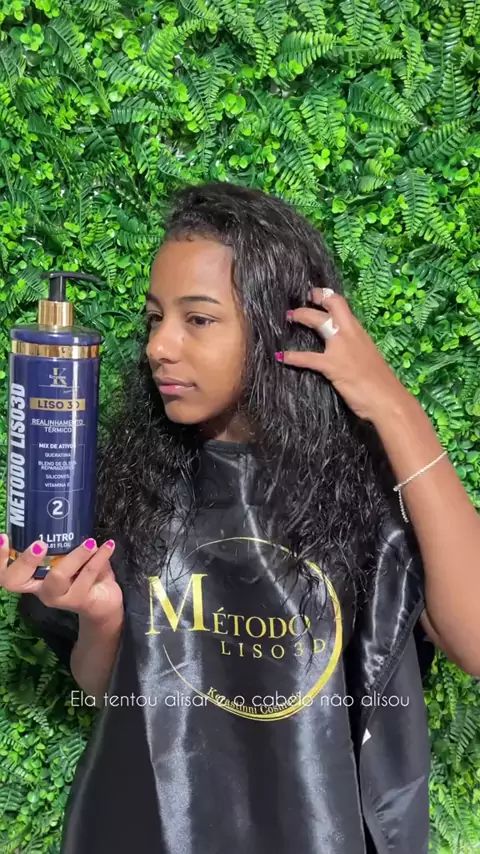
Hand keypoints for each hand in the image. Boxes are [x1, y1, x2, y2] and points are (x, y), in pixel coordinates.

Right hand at [0, 536, 123, 625]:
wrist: (105, 603)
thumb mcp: (69, 556)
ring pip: (58, 576)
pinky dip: (99, 557)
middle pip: (17, 581)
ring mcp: (58, 597)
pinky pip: (87, 575)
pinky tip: (108, 545)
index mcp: (32, 577)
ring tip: (90, 541)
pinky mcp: (79, 600)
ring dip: (75, 555)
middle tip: (40, 543)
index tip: (3, 536)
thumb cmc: (83, 574)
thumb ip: (62, 541)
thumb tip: (63, 507)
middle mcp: (40, 589)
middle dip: (25, 561)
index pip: (5, 573)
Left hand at [276, 287, 409, 421]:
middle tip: (297, 304)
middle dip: (313, 301)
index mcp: (359, 332)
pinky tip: (281, 356)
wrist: (387, 398)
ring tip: (288, 317)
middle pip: (331, 306)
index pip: (342, 305)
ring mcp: (340, 348)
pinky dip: (292, 356)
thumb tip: (345, 350)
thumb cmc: (380, 383)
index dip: (326, 296)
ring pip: (318, 322)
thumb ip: (355, 350)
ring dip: (301, 316)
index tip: (315, 294)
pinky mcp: (332, 365)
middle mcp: (351, 334)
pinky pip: (307, 357)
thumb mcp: (367, 358)